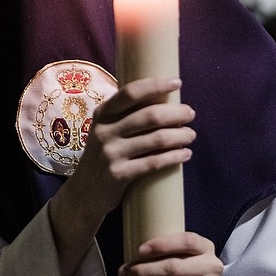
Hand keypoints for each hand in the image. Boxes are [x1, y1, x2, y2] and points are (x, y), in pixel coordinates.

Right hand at [48, 77, 195, 275]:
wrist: (84, 192)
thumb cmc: (104, 155)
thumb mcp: (106, 130)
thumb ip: (126, 115)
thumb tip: (164, 99)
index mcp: (103, 113)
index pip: (131, 92)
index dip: (156, 85)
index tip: (177, 82)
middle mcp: (104, 131)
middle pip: (149, 116)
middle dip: (176, 113)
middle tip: (190, 114)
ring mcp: (111, 154)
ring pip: (156, 140)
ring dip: (180, 135)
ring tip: (191, 134)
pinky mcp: (118, 175)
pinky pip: (153, 163)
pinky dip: (174, 157)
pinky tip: (186, 154)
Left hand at [119, 232, 223, 275]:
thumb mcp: (182, 259)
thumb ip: (167, 252)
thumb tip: (133, 253)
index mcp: (205, 247)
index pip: (186, 241)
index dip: (162, 245)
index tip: (139, 251)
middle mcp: (212, 265)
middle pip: (173, 266)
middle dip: (143, 270)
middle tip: (123, 273)